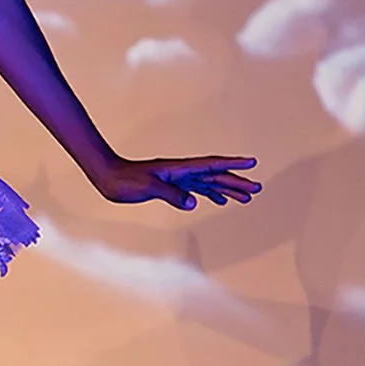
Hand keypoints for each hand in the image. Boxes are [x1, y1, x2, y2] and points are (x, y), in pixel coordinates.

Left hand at [92, 155, 259, 209]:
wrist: (107, 177)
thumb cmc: (124, 180)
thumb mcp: (147, 187)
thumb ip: (171, 194)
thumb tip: (193, 202)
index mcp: (179, 169)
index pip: (211, 165)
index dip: (232, 164)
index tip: (251, 163)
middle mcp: (181, 172)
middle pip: (214, 175)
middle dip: (236, 181)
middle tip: (257, 189)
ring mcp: (176, 179)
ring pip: (208, 183)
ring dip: (227, 189)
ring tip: (246, 197)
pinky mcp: (170, 186)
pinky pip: (196, 189)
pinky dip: (210, 194)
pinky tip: (218, 199)